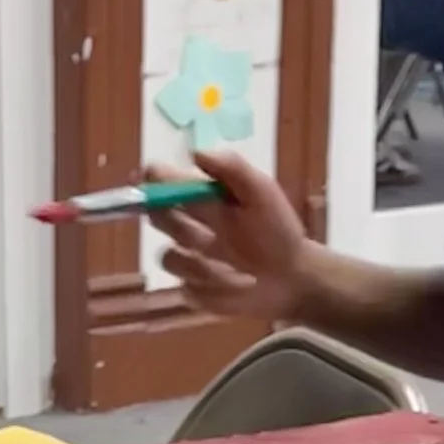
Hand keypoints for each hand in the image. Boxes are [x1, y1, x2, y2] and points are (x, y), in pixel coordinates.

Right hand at [148, 147, 313, 323]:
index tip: (150, 177)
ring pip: (168, 257)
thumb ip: (232, 168)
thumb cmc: (278, 230)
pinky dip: (209, 288)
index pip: (166, 183)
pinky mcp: (194, 291)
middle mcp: (189, 228)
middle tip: (193, 227)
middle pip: (156, 216)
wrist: (294, 275)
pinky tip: (236, 285)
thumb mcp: (261, 192)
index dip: (153, 179)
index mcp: (202, 199)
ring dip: (196, 262)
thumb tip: (195, 152)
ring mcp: (189, 261)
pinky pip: (185, 288)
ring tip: (233, 267)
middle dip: (166, 218)